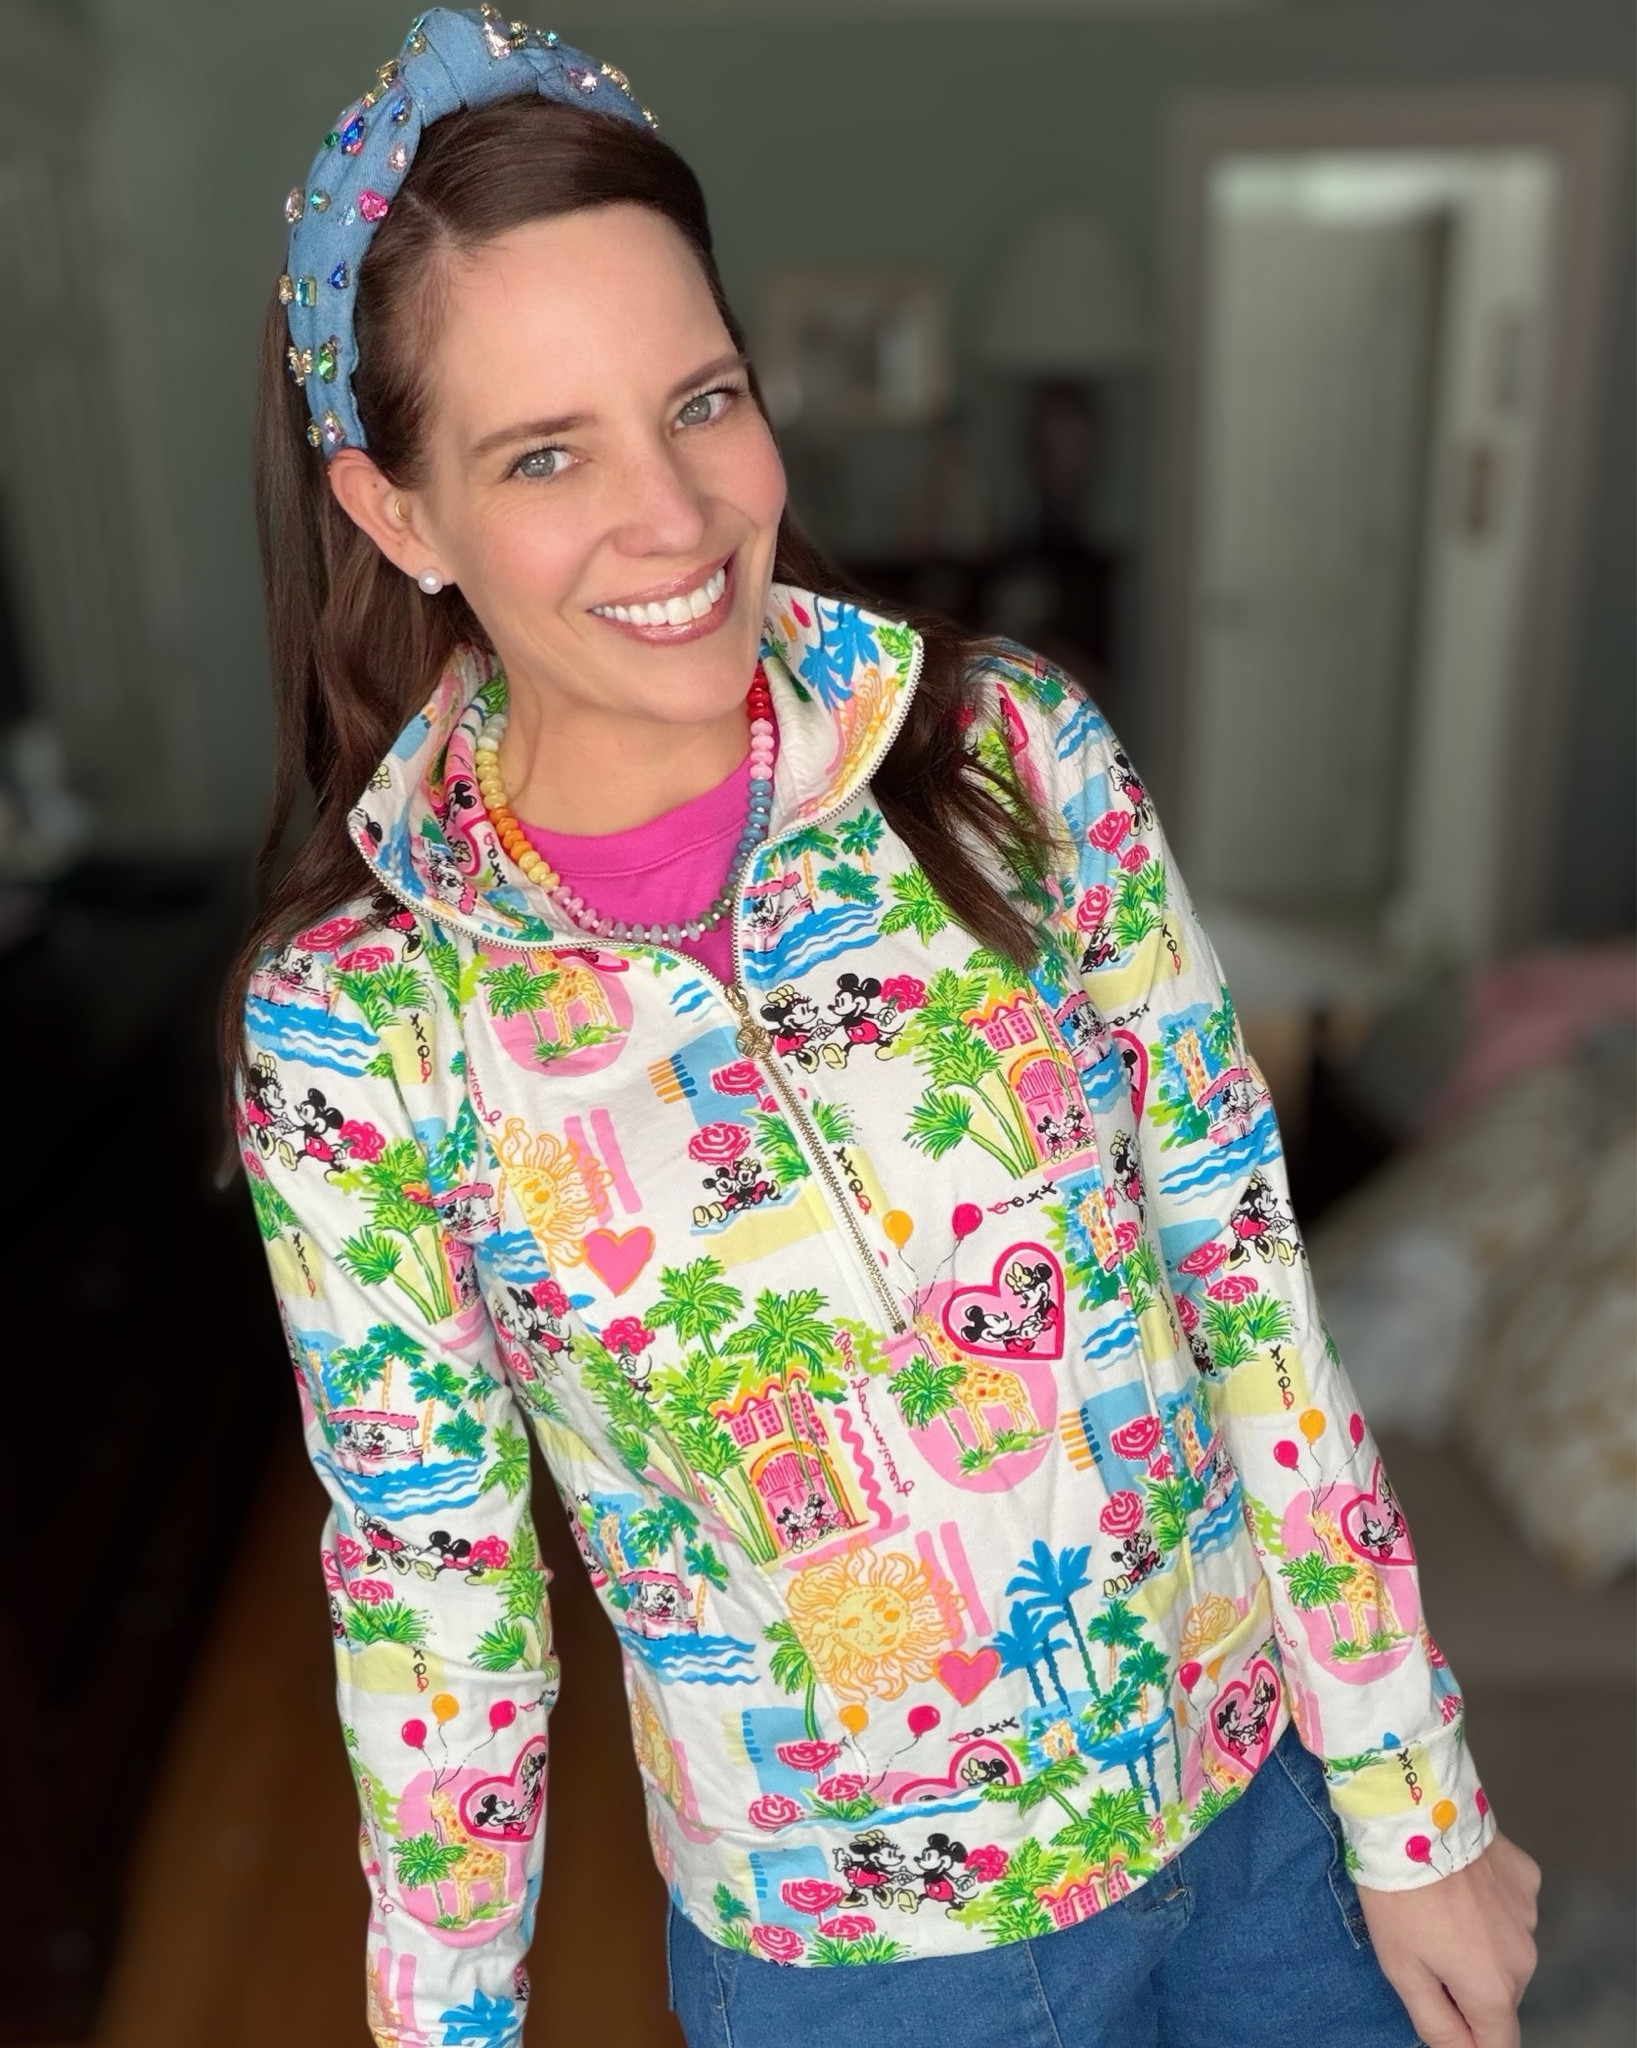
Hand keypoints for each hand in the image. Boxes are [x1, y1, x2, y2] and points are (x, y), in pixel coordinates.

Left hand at [1358, 1832, 1540, 2047]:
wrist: (1413, 1815)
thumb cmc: (1398, 1895)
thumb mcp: (1402, 1970)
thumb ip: (1436, 2024)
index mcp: (1494, 1989)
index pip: (1499, 2045)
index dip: (1470, 2040)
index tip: (1445, 2013)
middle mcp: (1524, 1958)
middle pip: (1498, 1995)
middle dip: (1467, 1984)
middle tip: (1423, 1944)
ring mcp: (1530, 1916)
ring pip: (1505, 1949)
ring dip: (1478, 1942)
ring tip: (1436, 1906)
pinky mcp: (1527, 1878)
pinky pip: (1509, 1907)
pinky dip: (1488, 1902)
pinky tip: (1459, 1879)